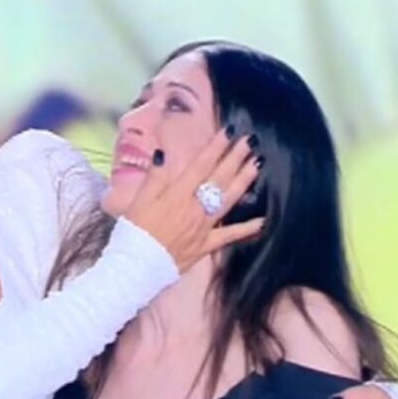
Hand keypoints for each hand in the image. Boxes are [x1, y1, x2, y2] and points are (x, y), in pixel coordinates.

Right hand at [122, 128, 262, 271]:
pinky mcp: (206, 245)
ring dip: (244, 180)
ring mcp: (203, 227)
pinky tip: (263, 220)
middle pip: (219, 178)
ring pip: (228, 200)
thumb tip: (163, 153)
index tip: (229, 131)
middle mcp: (195, 208)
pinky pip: (230, 236)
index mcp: (177, 194)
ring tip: (258, 164)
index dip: (216, 147)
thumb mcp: (138, 200)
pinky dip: (247, 228)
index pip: (201, 165)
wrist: (136, 267)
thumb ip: (154, 177)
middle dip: (235, 157)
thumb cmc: (134, 232)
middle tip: (251, 141)